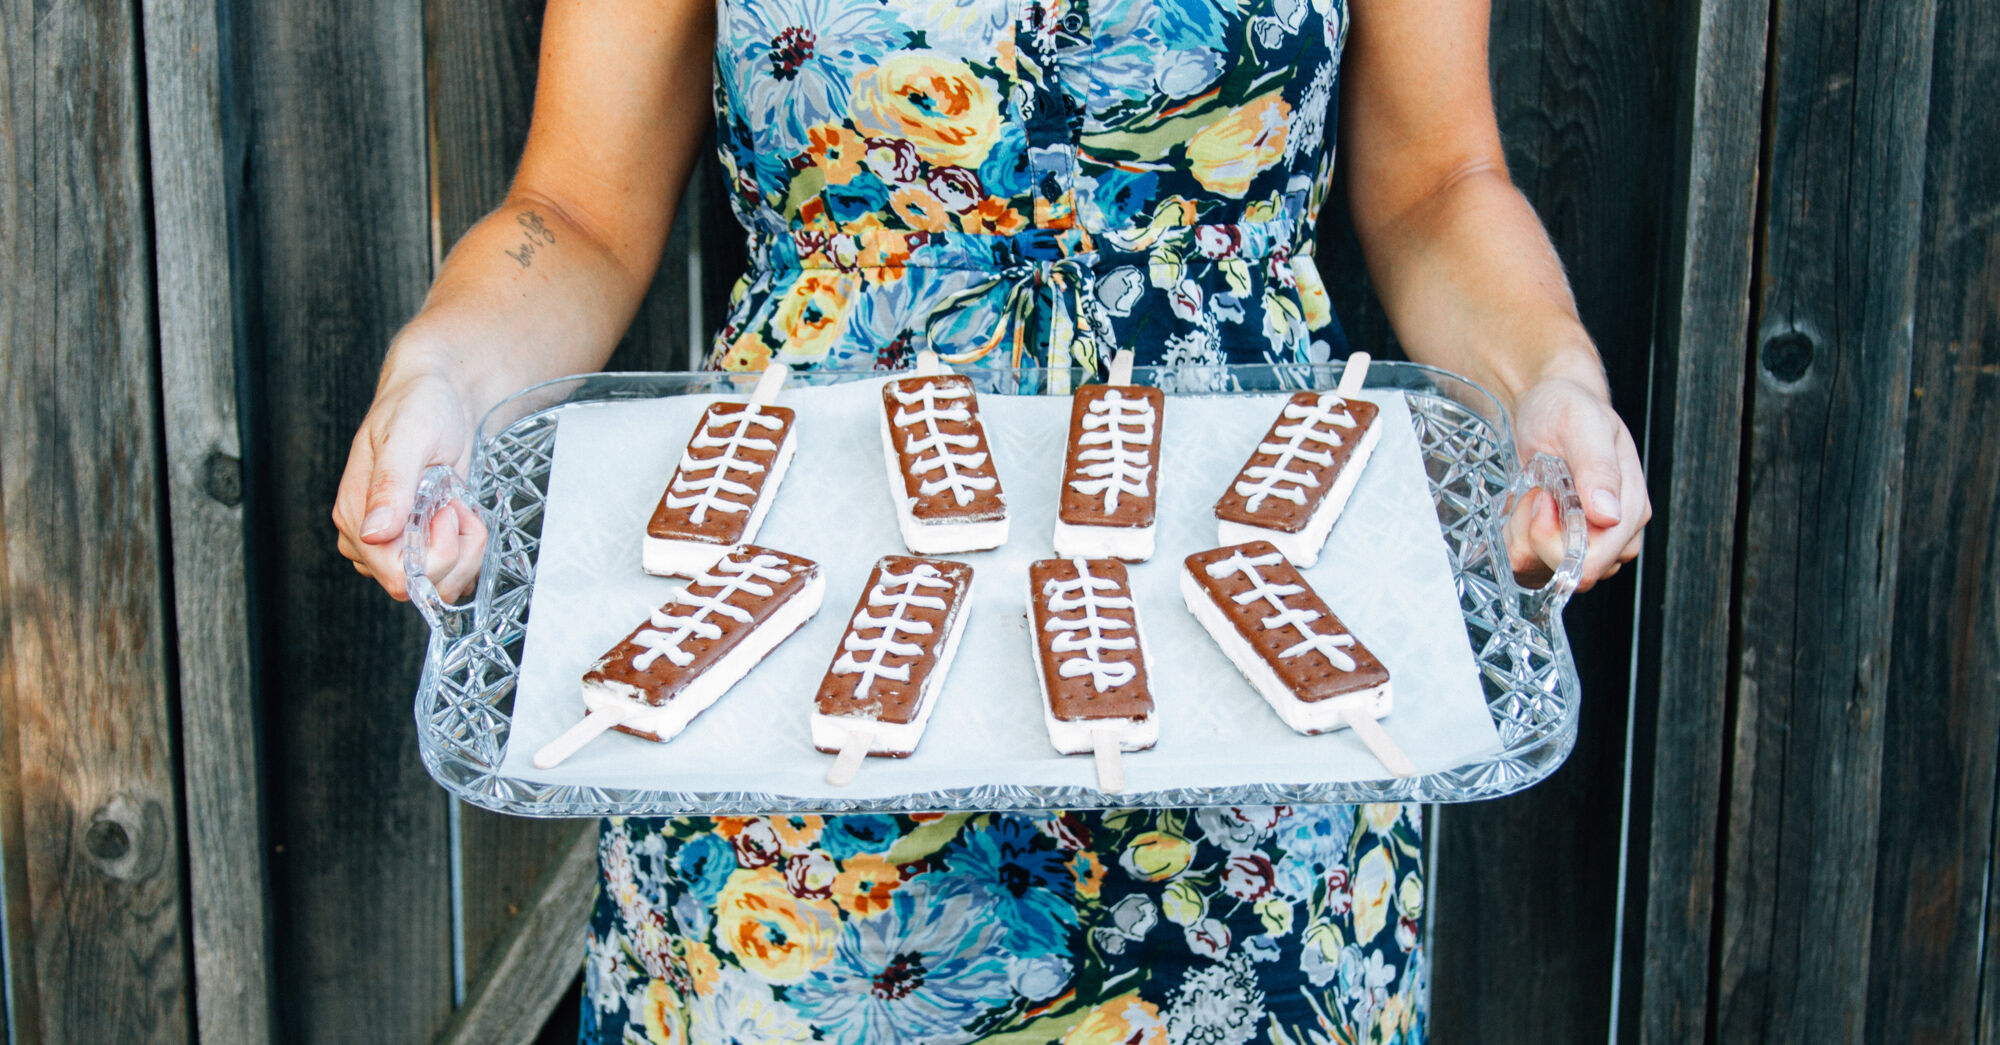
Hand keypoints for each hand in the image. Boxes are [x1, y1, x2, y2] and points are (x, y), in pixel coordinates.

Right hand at [332, 371, 488, 601]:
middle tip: (453, 503)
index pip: (396, 576)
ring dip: (465, 548)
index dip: (434, 552)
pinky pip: (450, 572)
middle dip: (455, 549)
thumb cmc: (418, 406)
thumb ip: (390, 485)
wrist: (440, 397)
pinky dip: (468, 548)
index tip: (444, 509)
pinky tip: (461, 513)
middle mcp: (372, 538)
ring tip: (457, 504)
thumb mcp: (408, 437)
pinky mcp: (422, 543)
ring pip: (439, 584)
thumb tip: (372, 532)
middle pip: (421, 585)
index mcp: (356, 516)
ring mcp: (397, 543)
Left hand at [1503, 375, 1649, 592]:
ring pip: (1544, 571)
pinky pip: (1528, 566)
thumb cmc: (1568, 411)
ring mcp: (1586, 543)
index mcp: (1629, 508)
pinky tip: (1525, 507)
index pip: (1596, 561)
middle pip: (1571, 572)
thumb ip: (1597, 467)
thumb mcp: (1583, 425)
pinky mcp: (1557, 547)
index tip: (1544, 498)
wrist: (1547, 408)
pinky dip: (1515, 537)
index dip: (1557, 539)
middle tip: (1538, 492)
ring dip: (1523, 534)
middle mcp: (1613, 534)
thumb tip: (1609, 514)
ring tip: (1534, 494)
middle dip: (1538, 535)